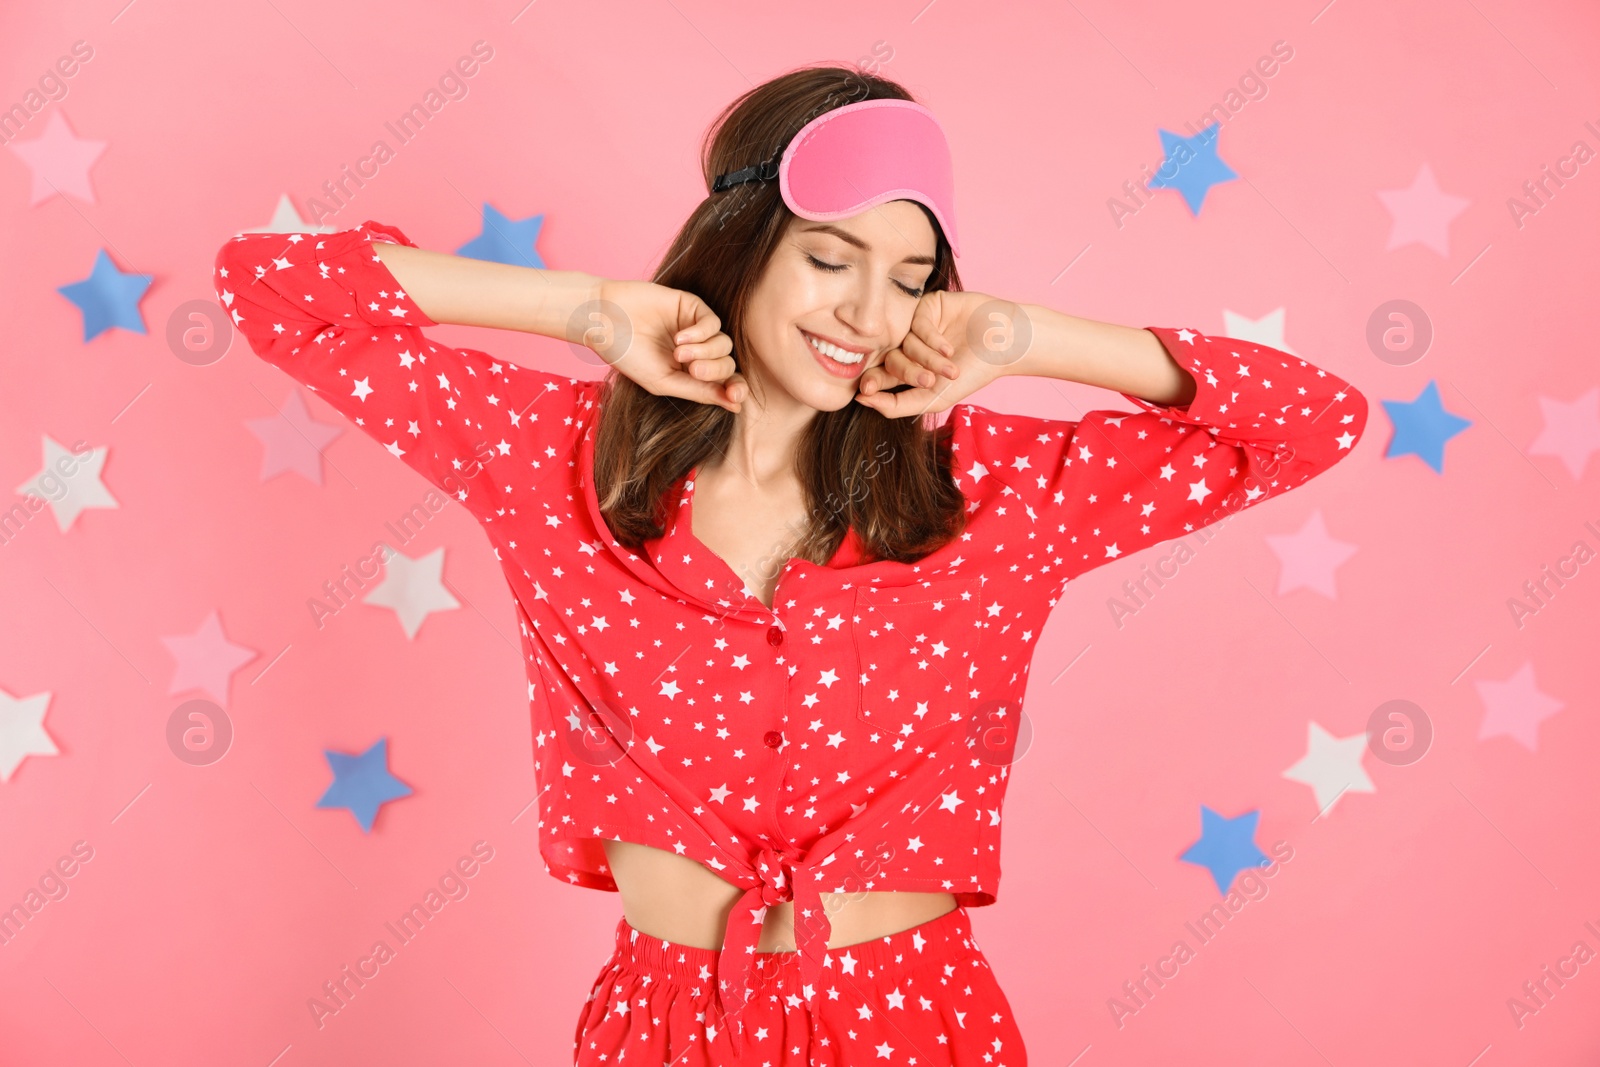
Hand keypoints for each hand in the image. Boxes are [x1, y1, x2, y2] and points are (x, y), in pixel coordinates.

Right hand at [590, 279, 746, 411]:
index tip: (735, 397)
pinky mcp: (692, 306)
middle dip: (715, 371)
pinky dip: (701, 333)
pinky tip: (679, 338)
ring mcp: (696, 328)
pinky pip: (713, 322)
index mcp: (690, 374)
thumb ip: (699, 392)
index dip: (735, 390)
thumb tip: (736, 406)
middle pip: (727, 364)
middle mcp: (697, 352)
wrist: (604, 321)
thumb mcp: (663, 382)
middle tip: (691, 370)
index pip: (725, 383)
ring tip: (678, 353)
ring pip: (724, 344)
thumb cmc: (628, 355)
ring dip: (706, 352)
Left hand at [853, 290, 1020, 418]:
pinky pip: (917, 323)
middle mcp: (911, 346)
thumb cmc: (974, 373)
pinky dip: (932, 339)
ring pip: (905, 342)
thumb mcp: (934, 398)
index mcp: (910, 368)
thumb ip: (897, 405)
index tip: (865, 391)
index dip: (872, 383)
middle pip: (890, 359)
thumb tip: (861, 401)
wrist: (1005, 344)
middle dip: (908, 372)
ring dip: (927, 358)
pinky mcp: (928, 306)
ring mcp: (918, 325)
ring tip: (950, 367)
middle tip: (929, 380)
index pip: (881, 376)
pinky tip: (949, 347)